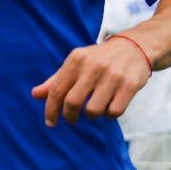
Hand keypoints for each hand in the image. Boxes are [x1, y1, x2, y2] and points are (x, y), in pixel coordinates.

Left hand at [31, 37, 152, 126]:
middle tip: (72, 119)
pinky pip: (114, 112)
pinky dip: (109, 115)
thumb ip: (56, 80)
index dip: (50, 109)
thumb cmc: (100, 59)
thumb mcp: (77, 63)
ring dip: (92, 115)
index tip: (50, 122)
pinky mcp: (129, 85)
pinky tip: (110, 106)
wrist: (135, 47)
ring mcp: (112, 76)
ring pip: (93, 111)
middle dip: (69, 116)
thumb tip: (35, 95)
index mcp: (76, 59)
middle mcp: (93, 66)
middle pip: (72, 102)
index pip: (56, 89)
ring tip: (95, 107)